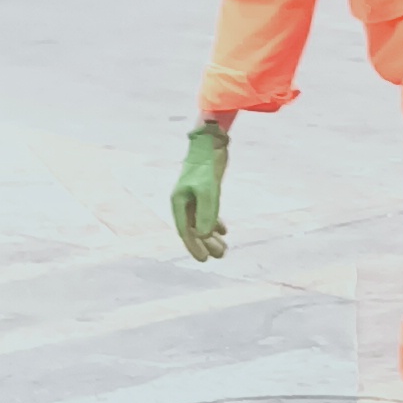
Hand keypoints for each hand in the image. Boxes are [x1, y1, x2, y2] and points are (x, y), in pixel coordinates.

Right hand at [170, 123, 227, 261]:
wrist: (210, 142)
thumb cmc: (206, 164)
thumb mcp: (209, 190)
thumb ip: (207, 212)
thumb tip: (205, 235)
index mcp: (179, 202)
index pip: (185, 231)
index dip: (194, 246)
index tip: (204, 260)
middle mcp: (183, 201)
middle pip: (193, 229)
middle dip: (205, 244)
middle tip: (220, 255)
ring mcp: (193, 196)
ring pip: (201, 221)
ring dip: (211, 235)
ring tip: (224, 249)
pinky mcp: (204, 190)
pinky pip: (207, 212)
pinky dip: (215, 221)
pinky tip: (224, 231)